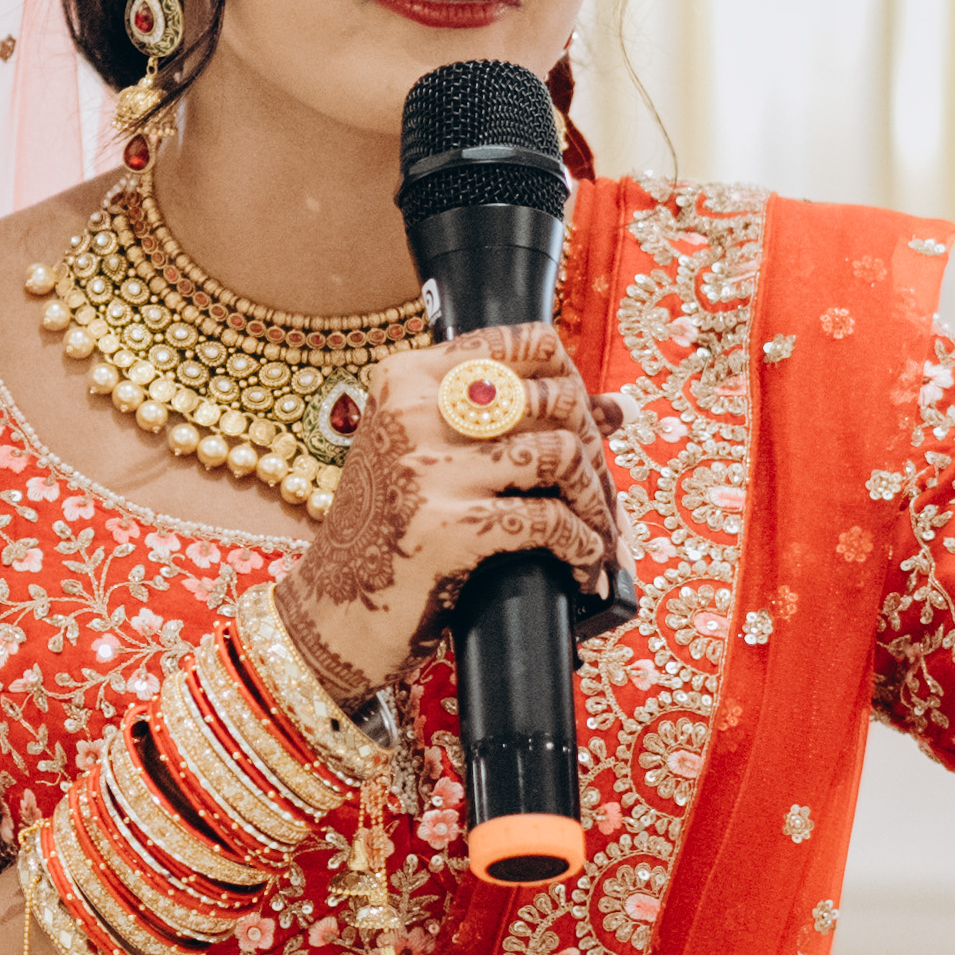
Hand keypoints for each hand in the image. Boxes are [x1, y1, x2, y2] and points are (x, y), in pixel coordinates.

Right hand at [273, 320, 623, 700]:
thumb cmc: (390, 531)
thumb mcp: (428, 456)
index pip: (526, 342)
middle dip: (596, 450)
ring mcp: (426, 469)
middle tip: (599, 494)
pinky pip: (549, 519)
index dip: (574, 380)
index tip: (586, 423)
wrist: (334, 612)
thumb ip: (509, 422)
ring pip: (562, 453)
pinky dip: (582, 545)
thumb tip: (620, 407)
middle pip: (556, 397)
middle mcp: (413, 412)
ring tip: (599, 532)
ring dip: (597, 502)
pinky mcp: (444, 528)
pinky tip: (581, 563)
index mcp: (407, 378)